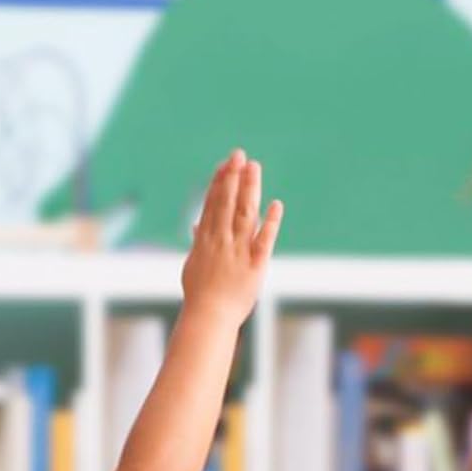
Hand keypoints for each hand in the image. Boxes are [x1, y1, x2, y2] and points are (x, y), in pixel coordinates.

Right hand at [181, 150, 283, 325]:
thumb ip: (198, 241)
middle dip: (233, 176)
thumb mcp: (194, 263)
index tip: (226, 164)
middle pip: (227, 202)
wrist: (209, 316)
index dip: (220, 181)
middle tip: (240, 155)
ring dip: (250, 189)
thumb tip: (196, 225)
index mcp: (205, 238)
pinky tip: (276, 205)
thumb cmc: (201, 293)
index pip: (213, 203)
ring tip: (254, 168)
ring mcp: (238, 251)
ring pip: (245, 214)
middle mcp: (221, 240)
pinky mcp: (255, 264)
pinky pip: (264, 239)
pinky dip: (271, 222)